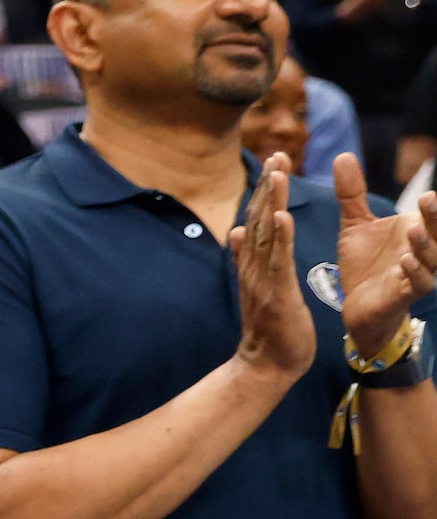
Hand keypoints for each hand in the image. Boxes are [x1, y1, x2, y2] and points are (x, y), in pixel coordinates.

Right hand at [230, 154, 315, 380]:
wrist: (267, 364)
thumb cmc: (269, 328)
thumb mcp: (259, 287)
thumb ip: (246, 258)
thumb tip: (235, 231)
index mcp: (252, 263)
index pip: (257, 219)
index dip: (264, 190)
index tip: (273, 162)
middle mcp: (254, 266)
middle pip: (259, 218)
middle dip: (268, 186)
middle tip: (276, 154)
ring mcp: (263, 279)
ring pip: (268, 233)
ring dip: (272, 201)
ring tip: (277, 173)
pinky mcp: (277, 293)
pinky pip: (278, 260)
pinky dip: (280, 237)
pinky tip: (282, 215)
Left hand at [333, 151, 436, 355]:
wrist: (356, 306)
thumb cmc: (364, 264)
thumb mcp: (354, 225)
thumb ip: (352, 193)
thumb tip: (343, 155)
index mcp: (415, 231)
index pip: (430, 213)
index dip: (431, 204)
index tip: (426, 190)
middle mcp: (422, 250)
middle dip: (435, 217)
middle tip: (428, 198)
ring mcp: (416, 273)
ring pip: (431, 258)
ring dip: (425, 244)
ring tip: (414, 229)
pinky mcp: (405, 294)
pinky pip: (418, 283)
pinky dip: (414, 271)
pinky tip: (405, 260)